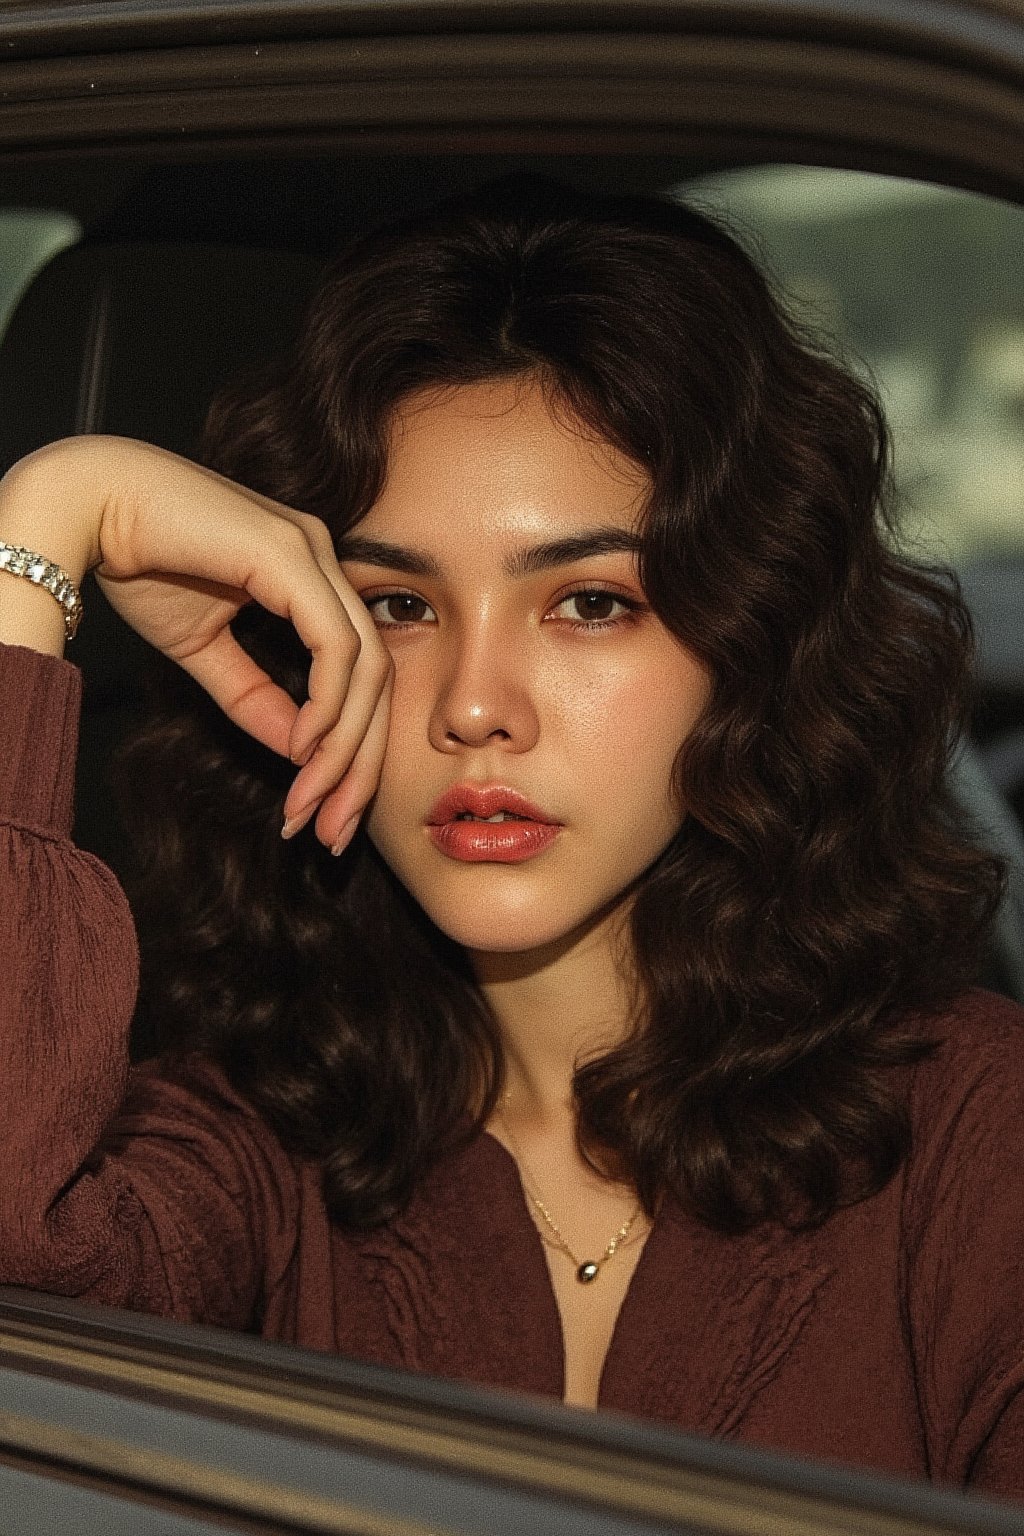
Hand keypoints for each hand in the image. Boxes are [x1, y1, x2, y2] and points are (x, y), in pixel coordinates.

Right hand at [3, 436, 392, 852]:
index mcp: (310, 576)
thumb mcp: (205, 649)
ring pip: (364, 670)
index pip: (357, 675)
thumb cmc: (139, 561)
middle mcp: (323, 559)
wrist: (87, 504)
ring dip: (343, 749)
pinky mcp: (291, 555)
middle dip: (360, 766)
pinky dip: (329, 704)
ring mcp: (313, 552)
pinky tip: (306, 750)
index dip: (350, 752)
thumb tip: (299, 751)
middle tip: (335, 832)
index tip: (323, 814)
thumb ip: (255, 697)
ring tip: (311, 804)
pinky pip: (336, 645)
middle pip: (376, 680)